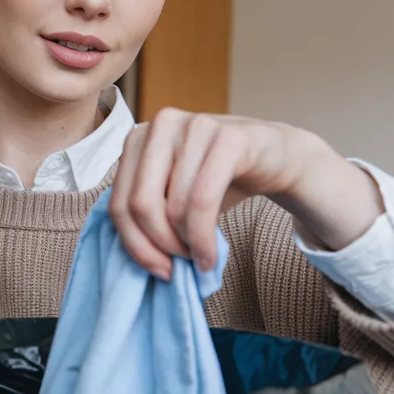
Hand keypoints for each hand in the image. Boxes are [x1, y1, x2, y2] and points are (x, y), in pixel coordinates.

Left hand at [109, 108, 384, 279]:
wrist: (275, 157)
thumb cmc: (218, 180)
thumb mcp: (173, 196)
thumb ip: (149, 214)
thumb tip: (138, 257)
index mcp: (138, 138)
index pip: (118, 204)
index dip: (135, 245)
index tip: (159, 269)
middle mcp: (161, 124)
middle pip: (140, 205)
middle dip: (159, 245)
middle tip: (180, 264)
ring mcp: (195, 125)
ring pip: (174, 206)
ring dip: (188, 245)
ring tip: (201, 257)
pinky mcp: (229, 136)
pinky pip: (203, 199)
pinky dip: (205, 237)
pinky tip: (212, 254)